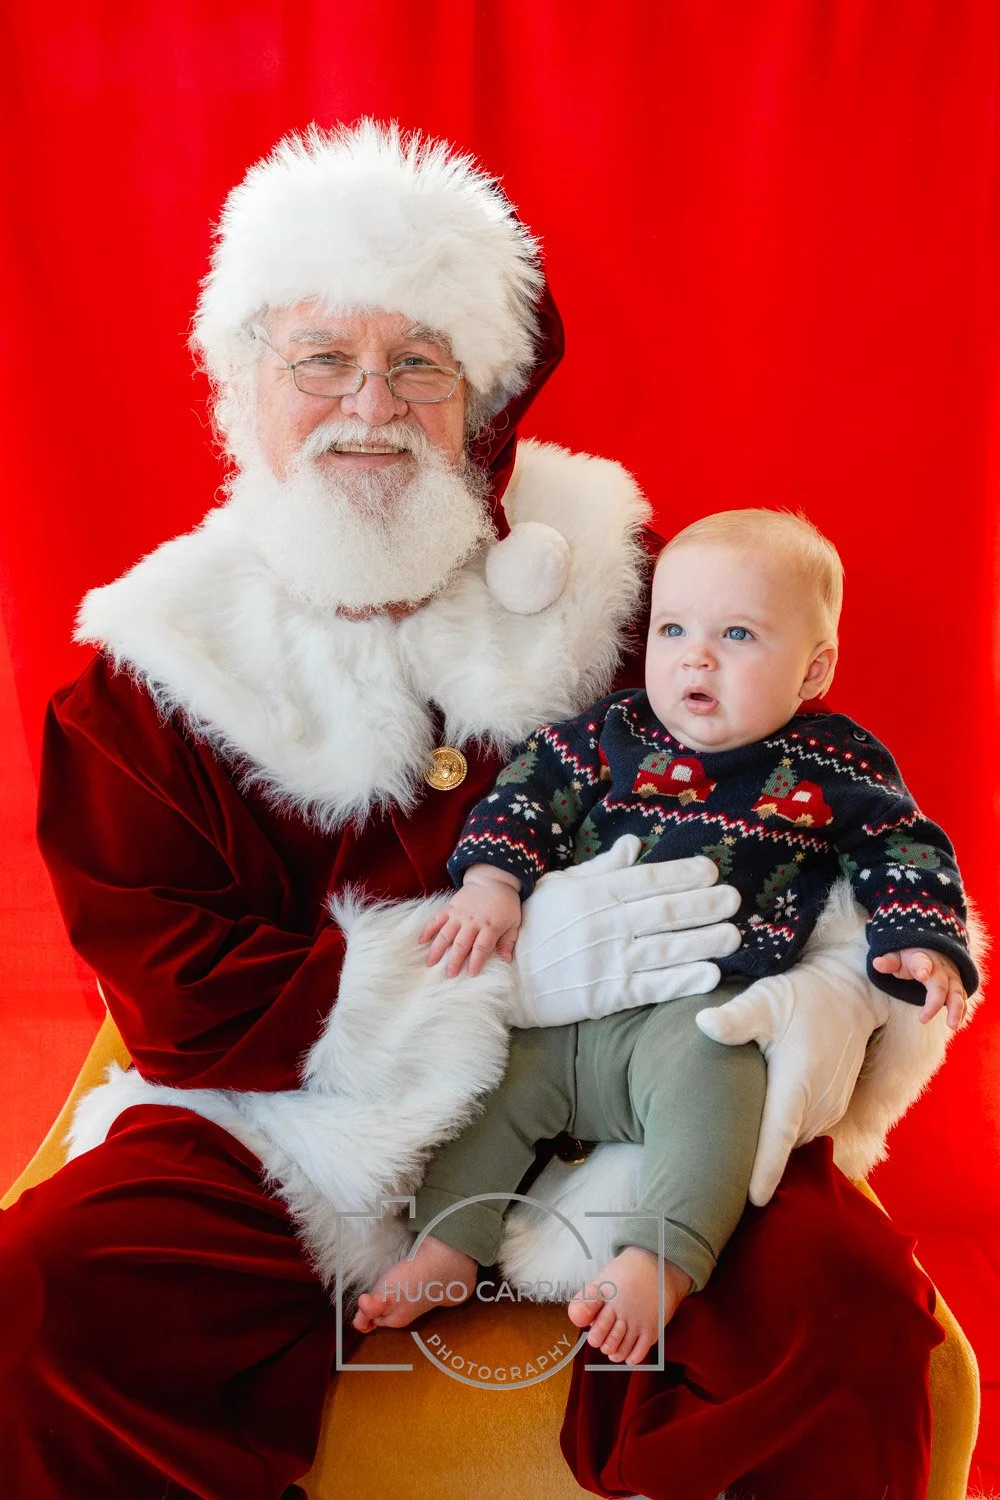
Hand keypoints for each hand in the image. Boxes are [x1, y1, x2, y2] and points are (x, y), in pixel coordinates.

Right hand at [420, 868, 521, 977]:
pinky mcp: (451, 908)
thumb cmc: (506, 904)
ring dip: (438, 949)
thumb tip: (506, 959)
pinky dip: (428, 929)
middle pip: (462, 944)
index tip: (471, 973)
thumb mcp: (514, 922)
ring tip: (430, 963)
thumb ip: (509, 941)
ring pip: (446, 934)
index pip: (482, 947)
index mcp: (490, 927)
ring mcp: (460, 914)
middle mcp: (473, 922)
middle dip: (455, 960)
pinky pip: (437, 919)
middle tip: (449, 974)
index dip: (476, 961)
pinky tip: (422, 941)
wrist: (494, 879)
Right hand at [511, 834, 741, 1028]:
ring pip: (667, 948)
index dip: (683, 874)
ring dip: (705, 941)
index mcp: (595, 893)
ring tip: (733, 935)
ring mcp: (609, 961)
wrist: (503, 977)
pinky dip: (683, 980)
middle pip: (666, 912)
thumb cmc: (531, 926)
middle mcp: (606, 924)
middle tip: (734, 899)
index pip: (649, 880)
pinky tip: (710, 974)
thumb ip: (600, 867)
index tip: (712, 870)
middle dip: (706, 905)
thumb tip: (634, 845)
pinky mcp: (609, 995)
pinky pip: (654, 986)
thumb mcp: (559, 886)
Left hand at [696, 946, 890, 1205]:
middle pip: (779, 1144)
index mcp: (798, 1083)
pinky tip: (756, 1119)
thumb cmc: (803, 997)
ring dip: (766, 1141)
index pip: (778, 1136)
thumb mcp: (766, 1000)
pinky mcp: (832, 1109)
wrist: (850, 994)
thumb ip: (737, 1018)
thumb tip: (703, 1024)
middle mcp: (818, 1105)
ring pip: (789, 1140)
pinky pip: (800, 1131)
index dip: (765, 1169)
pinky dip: (780, 1131)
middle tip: (712, 1159)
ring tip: (729, 1138)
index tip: (752, 1200)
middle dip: (751, 1155)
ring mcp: (828, 1110)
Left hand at [872, 948, 966, 1028]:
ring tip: (952, 1025)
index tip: (922, 974)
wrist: (933, 949)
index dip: (923, 967)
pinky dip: (962, 1011)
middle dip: (935, 1002)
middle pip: (940, 985)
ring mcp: (952, 978)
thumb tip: (877, 963)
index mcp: (922, 959)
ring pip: (957, 993)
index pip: (923, 962)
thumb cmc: (911, 957)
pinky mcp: (958, 986)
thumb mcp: (897, 957)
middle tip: (923, 1019)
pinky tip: (956, 1023)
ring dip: (956, 1010)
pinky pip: (962, 999)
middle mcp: (940, 969)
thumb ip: (889, 962)